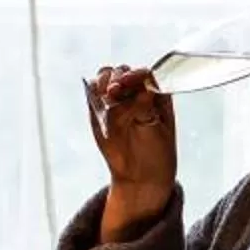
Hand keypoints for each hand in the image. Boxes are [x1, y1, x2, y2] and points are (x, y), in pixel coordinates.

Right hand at [85, 66, 175, 232]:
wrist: (140, 177)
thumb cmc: (156, 153)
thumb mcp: (158, 131)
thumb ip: (147, 108)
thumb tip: (142, 90)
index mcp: (156, 94)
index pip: (143, 74)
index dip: (134, 75)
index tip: (127, 82)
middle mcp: (136, 92)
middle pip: (122, 72)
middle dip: (117, 78)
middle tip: (115, 91)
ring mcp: (116, 100)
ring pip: (105, 78)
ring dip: (103, 82)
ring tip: (106, 97)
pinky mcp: (99, 110)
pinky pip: (92, 93)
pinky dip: (92, 93)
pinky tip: (97, 103)